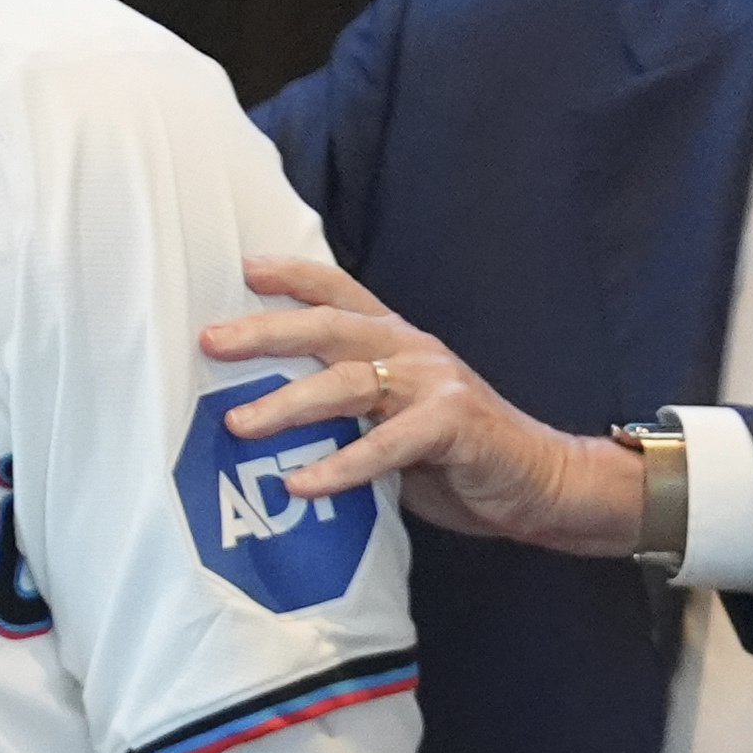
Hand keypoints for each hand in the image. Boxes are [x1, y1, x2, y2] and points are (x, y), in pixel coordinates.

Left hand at [201, 255, 643, 554]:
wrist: (540, 483)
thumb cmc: (457, 457)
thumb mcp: (394, 421)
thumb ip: (346, 410)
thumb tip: (264, 417)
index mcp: (398, 342)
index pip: (340, 294)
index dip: (294, 276)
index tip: (243, 268)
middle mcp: (413, 351)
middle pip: (330, 328)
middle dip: (267, 333)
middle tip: (212, 343)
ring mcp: (434, 385)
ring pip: (349, 383)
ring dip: (289, 404)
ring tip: (238, 424)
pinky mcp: (452, 426)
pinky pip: (385, 445)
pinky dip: (340, 466)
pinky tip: (300, 484)